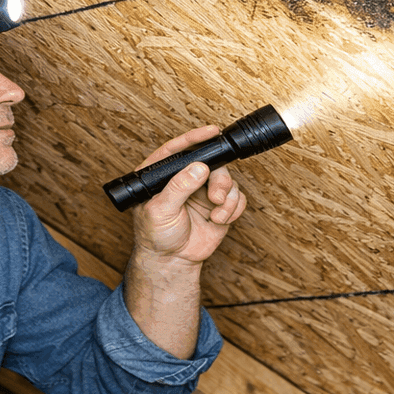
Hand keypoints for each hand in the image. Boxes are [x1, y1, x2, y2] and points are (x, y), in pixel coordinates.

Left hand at [130, 126, 248, 265]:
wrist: (172, 261)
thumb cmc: (156, 236)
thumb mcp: (160, 210)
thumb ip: (178, 188)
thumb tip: (198, 168)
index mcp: (163, 175)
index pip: (178, 149)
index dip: (195, 138)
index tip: (211, 132)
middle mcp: (184, 179)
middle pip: (211, 163)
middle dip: (219, 179)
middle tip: (216, 197)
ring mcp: (203, 191)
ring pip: (227, 179)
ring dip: (227, 197)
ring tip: (217, 213)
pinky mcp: (219, 206)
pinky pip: (237, 197)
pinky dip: (234, 208)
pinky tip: (220, 219)